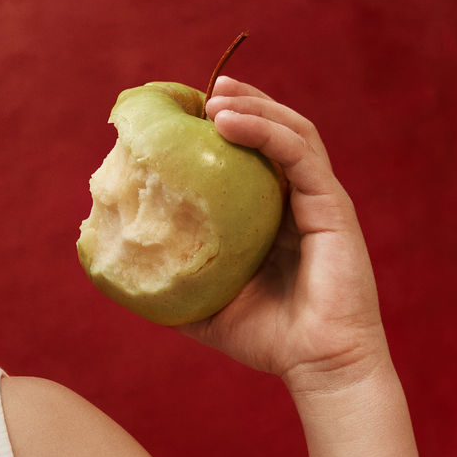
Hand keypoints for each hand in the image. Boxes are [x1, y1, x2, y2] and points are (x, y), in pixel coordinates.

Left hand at [177, 77, 389, 393]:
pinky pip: (299, 155)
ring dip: (253, 107)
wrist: (318, 366)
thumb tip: (123, 267)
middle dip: (243, 102)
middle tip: (206, 90)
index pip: (257, 154)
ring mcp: (321, 200)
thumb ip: (176, 282)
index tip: (189, 112)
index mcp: (278, 216)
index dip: (229, 126)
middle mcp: (302, 200)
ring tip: (216, 98)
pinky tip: (230, 122)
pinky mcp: (333, 206)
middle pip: (277, 130)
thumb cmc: (269, 340)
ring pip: (292, 132)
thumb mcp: (207, 306)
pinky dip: (265, 131)